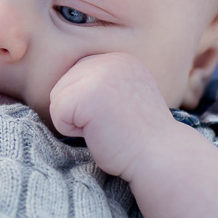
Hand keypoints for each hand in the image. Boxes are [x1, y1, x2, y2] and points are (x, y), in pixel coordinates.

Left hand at [49, 52, 174, 180]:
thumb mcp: (123, 98)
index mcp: (120, 59)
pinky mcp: (88, 94)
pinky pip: (57, 113)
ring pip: (57, 98)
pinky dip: (72, 131)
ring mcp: (100, 74)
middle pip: (63, 84)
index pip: (77, 75)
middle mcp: (111, 60)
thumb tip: (65, 85)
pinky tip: (99, 133)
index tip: (116, 118)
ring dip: (75, 122)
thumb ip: (101, 85)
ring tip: (106, 128)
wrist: (161, 157)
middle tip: (111, 125)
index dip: (88, 104)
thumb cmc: (139, 138)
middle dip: (79, 112)